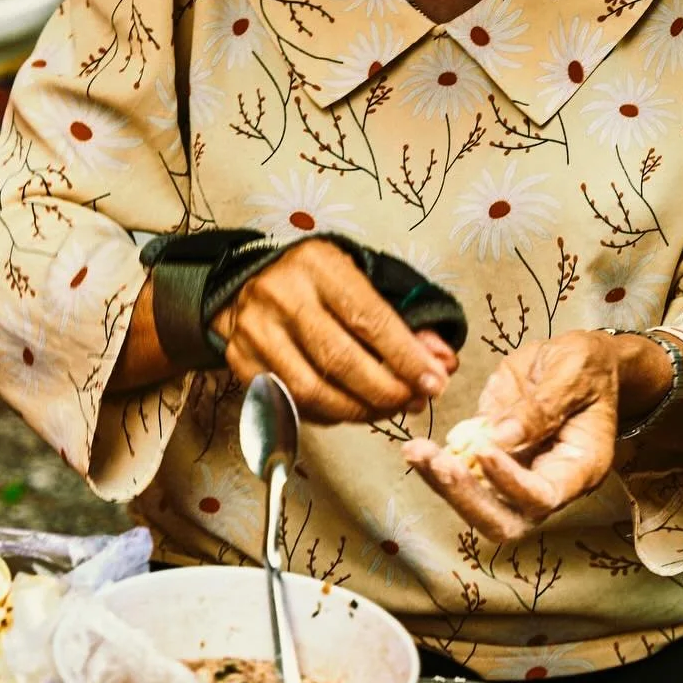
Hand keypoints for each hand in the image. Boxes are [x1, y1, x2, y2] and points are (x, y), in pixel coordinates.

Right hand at [211, 240, 457, 423]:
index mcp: (318, 266)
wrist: (245, 283)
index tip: (434, 382)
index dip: (405, 357)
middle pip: (340, 359)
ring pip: (313, 390)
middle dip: (386, 390)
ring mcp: (255, 332)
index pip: (368, 318)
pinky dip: (329, 415)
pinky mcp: (241, 362)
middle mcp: (281, 296)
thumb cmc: (316, 283)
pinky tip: (352, 408)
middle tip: (414, 402)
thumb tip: (442, 363)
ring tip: (387, 409)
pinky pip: (291, 404)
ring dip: (359, 410)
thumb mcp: (360, 282)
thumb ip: (404, 321)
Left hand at [403, 331, 631, 542]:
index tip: (482, 449)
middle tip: (438, 464)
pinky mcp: (492, 462)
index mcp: (581, 468)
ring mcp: (518, 477)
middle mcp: (549, 483)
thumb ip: (541, 406)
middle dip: (466, 498)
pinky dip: (436, 467)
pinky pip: (463, 477)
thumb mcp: (573, 372)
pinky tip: (417, 450)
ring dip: (443, 483)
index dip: (509, 482)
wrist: (578, 363)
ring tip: (416, 452)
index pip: (542, 496)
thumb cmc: (587, 366)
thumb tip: (501, 437)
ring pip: (477, 505)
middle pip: (505, 521)